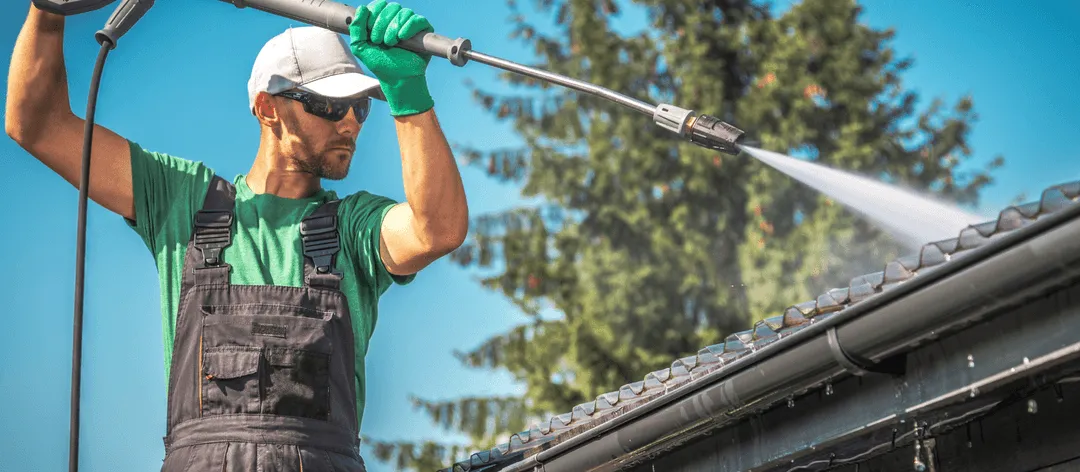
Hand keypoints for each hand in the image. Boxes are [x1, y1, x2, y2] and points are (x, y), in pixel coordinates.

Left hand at [349, 0, 434, 115]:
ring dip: (394, 28)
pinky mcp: (424, 31)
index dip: (374, 15)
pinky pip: (418, 20)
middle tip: (381, 42)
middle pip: (391, 7)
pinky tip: (403, 38)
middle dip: (383, 24)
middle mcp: (397, 19)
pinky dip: (409, 27)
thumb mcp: (360, 47)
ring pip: (404, 12)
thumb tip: (362, 8)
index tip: (371, 34)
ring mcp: (411, 24)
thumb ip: (356, 28)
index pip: (379, 5)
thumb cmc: (380, 64)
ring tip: (392, 44)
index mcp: (382, 20)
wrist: (398, 78)